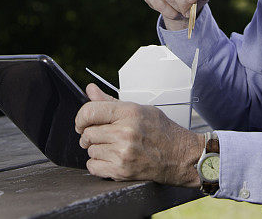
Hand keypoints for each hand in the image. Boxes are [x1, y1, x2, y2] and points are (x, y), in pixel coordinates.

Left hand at [74, 83, 202, 186]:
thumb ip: (110, 102)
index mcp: (129, 113)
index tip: (82, 122)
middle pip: (88, 133)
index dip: (81, 117)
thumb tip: (90, 90)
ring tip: (114, 147)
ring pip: (90, 150)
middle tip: (102, 136)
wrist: (180, 156)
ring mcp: (122, 153)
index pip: (90, 111)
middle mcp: (124, 133)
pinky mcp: (121, 171)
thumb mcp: (138, 109)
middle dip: (91, 135)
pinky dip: (97, 164)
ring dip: (97, 150)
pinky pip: (92, 166)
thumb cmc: (161, 131)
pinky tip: (111, 159)